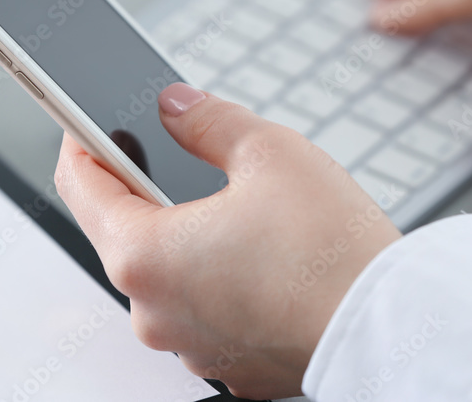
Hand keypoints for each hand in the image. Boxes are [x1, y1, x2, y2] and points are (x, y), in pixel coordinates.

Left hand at [55, 83, 400, 399]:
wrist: (390, 325)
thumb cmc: (332, 249)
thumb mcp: (268, 151)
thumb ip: (206, 121)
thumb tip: (177, 107)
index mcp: (145, 255)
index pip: (80, 186)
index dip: (82, 143)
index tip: (88, 124)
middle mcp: (154, 312)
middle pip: (123, 232)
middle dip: (146, 190)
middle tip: (180, 156)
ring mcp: (191, 345)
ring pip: (168, 273)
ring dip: (188, 237)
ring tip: (240, 209)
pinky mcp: (229, 363)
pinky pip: (205, 309)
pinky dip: (220, 279)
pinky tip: (264, 256)